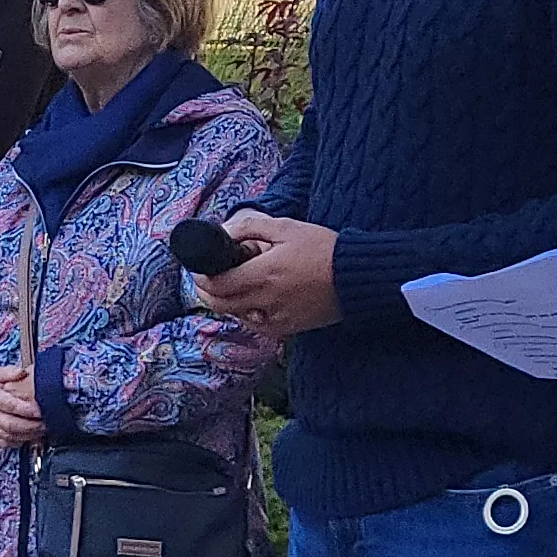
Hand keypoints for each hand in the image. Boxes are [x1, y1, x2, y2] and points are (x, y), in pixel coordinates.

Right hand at [0, 362, 45, 447]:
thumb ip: (8, 372)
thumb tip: (23, 372)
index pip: (11, 405)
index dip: (28, 409)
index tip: (43, 409)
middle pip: (12, 425)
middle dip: (33, 426)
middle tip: (48, 422)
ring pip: (10, 436)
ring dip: (29, 435)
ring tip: (44, 429)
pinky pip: (5, 442)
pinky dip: (20, 441)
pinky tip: (31, 436)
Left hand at [195, 211, 338, 334]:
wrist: (356, 277)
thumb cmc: (323, 248)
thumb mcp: (285, 227)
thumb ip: (248, 227)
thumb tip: (222, 231)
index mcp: (263, 275)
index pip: (216, 285)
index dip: (201, 277)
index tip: (199, 268)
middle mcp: (266, 302)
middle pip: (219, 305)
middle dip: (207, 291)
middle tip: (207, 278)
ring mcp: (276, 319)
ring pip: (236, 315)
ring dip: (227, 301)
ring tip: (236, 282)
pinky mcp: (287, 329)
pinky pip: (256, 323)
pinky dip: (248, 311)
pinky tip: (255, 297)